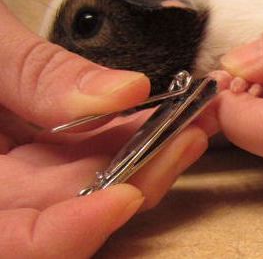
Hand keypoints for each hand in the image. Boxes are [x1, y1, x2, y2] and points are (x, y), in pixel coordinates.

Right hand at [0, 0, 207, 256]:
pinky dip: (124, 136)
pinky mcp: (36, 150)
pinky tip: (159, 111)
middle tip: (188, 135)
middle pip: (62, 216)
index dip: (66, 238)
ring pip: (85, 186)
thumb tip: (125, 92)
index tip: (123, 198)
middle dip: (135, 179)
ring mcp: (12, 173)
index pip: (14, 242)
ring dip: (144, 156)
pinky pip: (84, 155)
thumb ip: (36, 74)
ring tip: (191, 115)